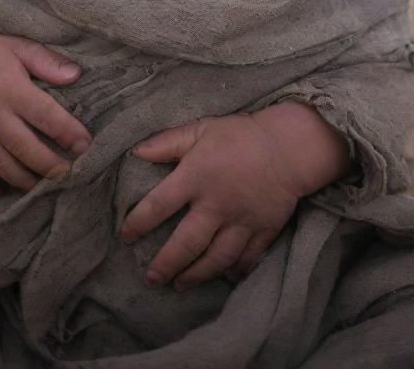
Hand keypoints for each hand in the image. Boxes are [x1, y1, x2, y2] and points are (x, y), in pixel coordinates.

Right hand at [0, 27, 90, 198]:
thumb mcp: (17, 46)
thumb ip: (47, 61)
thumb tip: (76, 75)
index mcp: (11, 88)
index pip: (45, 114)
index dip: (68, 132)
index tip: (85, 146)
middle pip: (25, 148)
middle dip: (51, 166)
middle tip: (69, 175)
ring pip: (0, 164)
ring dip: (24, 180)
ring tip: (43, 186)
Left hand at [120, 104, 352, 290]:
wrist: (288, 145)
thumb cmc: (239, 135)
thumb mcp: (201, 129)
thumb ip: (167, 142)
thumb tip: (134, 152)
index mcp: (197, 176)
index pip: (159, 205)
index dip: (138, 223)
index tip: (126, 236)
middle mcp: (217, 204)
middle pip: (186, 244)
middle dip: (165, 265)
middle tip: (151, 279)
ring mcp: (241, 221)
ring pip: (214, 259)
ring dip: (195, 275)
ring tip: (179, 284)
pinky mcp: (263, 231)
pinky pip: (246, 260)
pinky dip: (233, 272)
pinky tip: (222, 277)